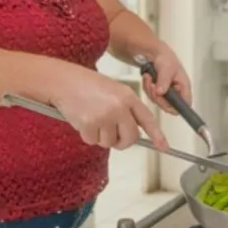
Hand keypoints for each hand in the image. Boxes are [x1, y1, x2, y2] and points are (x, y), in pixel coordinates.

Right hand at [52, 66, 167, 150]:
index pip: (147, 119)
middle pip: (130, 138)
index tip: (164, 146)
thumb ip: (125, 108)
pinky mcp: (90, 125)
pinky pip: (93, 141)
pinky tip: (82, 119)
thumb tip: (132, 131)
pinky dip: (87, 135)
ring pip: (109, 142)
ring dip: (100, 136)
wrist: (63, 81)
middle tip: (111, 134)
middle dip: (121, 141)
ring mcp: (105, 117)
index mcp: (127, 96)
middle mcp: (119, 107)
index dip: (156, 135)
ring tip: (92, 117)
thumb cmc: (86, 84)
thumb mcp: (113, 90)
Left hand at [141, 45, 193, 115]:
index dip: (177, 107)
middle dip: (158, 96)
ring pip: (158, 101)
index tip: (164, 100)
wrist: (152, 51)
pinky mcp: (157, 91)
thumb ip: (164, 81)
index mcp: (183, 86)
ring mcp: (166, 92)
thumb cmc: (164, 57)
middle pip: (169, 105)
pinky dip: (147, 87)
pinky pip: (151, 96)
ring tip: (149, 78)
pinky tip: (147, 78)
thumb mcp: (166, 67)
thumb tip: (160, 93)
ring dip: (150, 90)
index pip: (185, 104)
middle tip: (152, 85)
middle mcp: (176, 91)